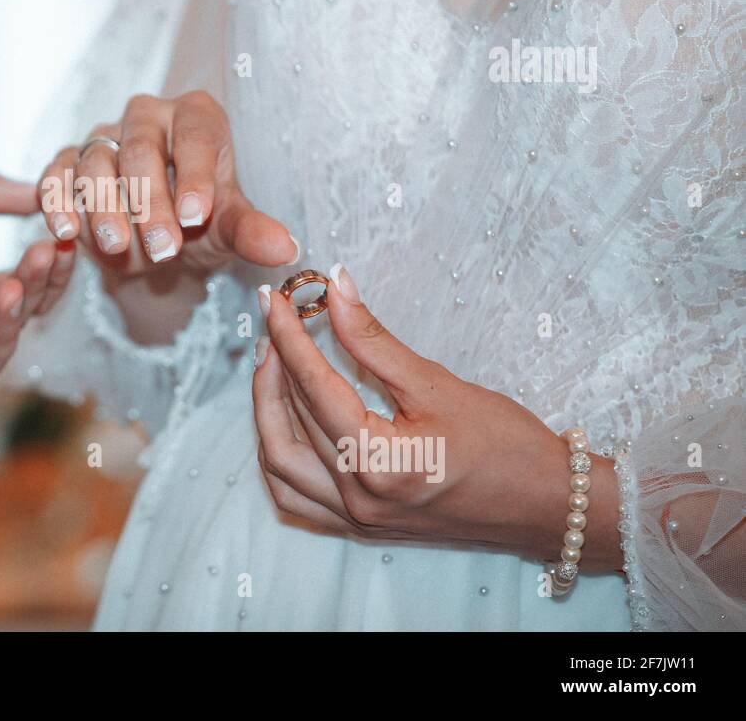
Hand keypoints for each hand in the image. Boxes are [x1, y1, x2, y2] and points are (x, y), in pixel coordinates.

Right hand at [38, 90, 297, 277]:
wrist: (157, 243)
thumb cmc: (200, 222)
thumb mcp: (228, 229)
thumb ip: (251, 232)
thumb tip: (285, 249)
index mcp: (196, 117)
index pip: (195, 136)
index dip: (195, 175)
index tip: (197, 217)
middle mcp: (147, 116)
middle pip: (141, 149)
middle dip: (150, 201)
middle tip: (164, 248)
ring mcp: (104, 138)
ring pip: (96, 162)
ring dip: (104, 207)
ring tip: (118, 247)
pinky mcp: (68, 163)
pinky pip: (56, 175)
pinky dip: (57, 202)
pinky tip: (66, 233)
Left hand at [252, 265, 620, 569]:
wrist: (547, 505)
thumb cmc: (507, 446)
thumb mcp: (437, 383)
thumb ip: (373, 339)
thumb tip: (334, 287)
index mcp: (379, 464)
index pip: (314, 388)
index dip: (289, 336)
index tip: (273, 299)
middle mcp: (359, 499)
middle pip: (289, 424)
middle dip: (273, 367)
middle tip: (273, 323)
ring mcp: (356, 520)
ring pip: (280, 464)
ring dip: (267, 412)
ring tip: (274, 364)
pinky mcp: (360, 526)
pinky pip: (295, 495)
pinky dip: (279, 455)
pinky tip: (284, 419)